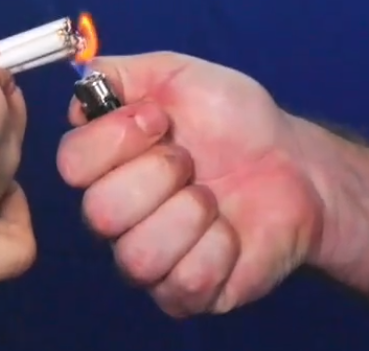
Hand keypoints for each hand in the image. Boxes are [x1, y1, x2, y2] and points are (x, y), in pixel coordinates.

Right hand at [55, 53, 322, 316]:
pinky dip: (217, 249)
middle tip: (192, 161)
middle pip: (100, 214)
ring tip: (212, 199)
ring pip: (136, 257)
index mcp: (107, 165)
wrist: (297, 165)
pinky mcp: (188, 294)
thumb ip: (120, 74)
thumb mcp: (178, 75)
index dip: (115, 138)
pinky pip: (184, 283)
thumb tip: (78, 94)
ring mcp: (151, 261)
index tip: (160, 119)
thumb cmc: (236, 121)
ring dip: (188, 216)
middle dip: (159, 175)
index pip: (71, 163)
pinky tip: (231, 231)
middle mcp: (117, 218)